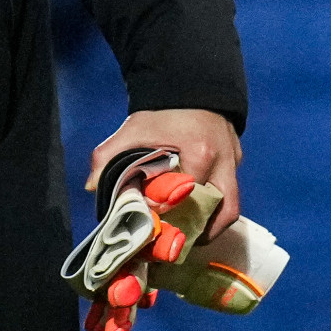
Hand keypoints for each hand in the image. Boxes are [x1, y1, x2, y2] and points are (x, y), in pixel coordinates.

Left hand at [88, 108, 242, 237]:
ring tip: (191, 237)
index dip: (173, 216)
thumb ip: (108, 156)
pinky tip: (196, 215)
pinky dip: (215, 208)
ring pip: (232, 206)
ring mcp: (234, 161)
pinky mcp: (237, 160)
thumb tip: (92, 187)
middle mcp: (224, 161)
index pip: (189, 196)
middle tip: (180, 244)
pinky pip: (230, 192)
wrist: (191, 85)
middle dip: (203, 232)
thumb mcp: (132, 130)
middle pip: (224, 210)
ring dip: (213, 225)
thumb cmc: (162, 111)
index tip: (156, 230)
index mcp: (200, 152)